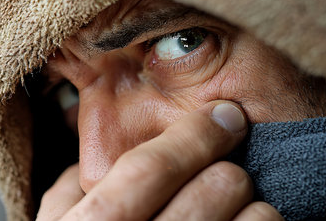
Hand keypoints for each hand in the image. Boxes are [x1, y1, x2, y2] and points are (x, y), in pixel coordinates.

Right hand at [37, 101, 283, 220]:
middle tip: (224, 173)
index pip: (148, 169)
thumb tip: (106, 153)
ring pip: (254, 219)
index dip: (194, 135)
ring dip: (253, 205)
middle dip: (226, 169)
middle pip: (215, 188)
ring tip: (238, 207)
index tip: (224, 115)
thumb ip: (71, 191)